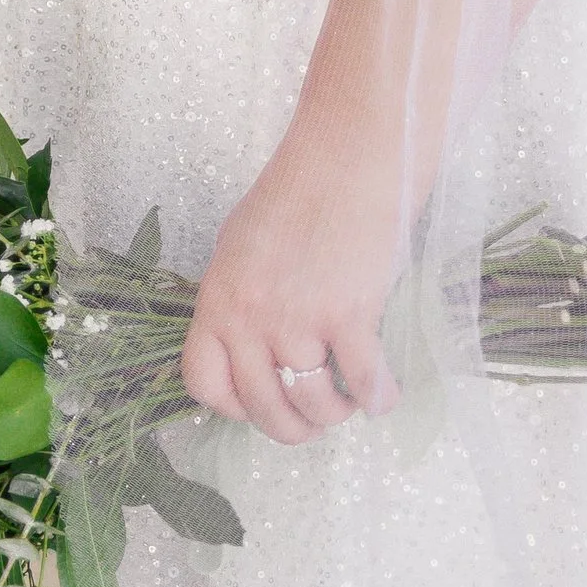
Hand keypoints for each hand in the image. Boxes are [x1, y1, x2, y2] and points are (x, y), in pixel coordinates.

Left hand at [179, 102, 402, 444]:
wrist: (344, 159)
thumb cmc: (295, 194)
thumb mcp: (239, 247)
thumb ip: (237, 300)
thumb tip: (247, 348)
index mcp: (217, 300)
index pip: (203, 382)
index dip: (233, 406)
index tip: (258, 404)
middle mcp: (250, 317)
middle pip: (262, 407)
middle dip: (292, 427)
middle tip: (313, 419)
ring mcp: (297, 319)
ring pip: (313, 404)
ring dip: (335, 413)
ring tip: (348, 399)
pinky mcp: (347, 315)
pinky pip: (362, 383)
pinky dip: (378, 398)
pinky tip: (383, 394)